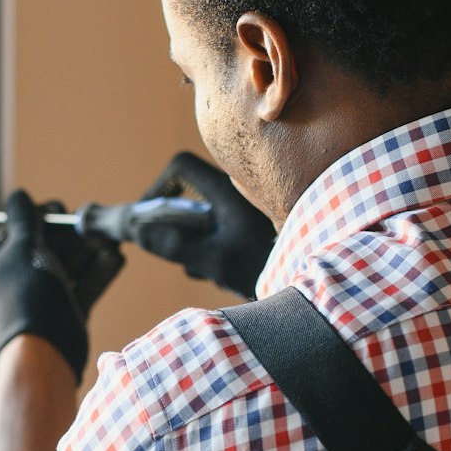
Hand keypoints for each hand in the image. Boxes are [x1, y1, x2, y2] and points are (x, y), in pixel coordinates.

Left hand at [0, 190, 118, 377]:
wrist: (45, 350)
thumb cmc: (28, 292)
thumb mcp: (23, 246)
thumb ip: (23, 217)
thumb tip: (18, 195)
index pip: (19, 225)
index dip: (43, 217)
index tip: (61, 216)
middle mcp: (15, 275)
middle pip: (48, 244)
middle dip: (72, 237)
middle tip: (90, 230)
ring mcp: (40, 294)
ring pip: (69, 264)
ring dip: (90, 252)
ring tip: (112, 240)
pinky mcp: (64, 311)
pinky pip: (82, 285)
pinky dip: (98, 273)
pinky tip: (117, 258)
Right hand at [133, 151, 277, 298]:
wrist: (312, 284)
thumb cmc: (268, 267)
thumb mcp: (214, 259)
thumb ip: (173, 245)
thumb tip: (138, 230)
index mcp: (227, 188)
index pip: (181, 166)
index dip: (158, 188)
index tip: (148, 219)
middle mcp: (238, 193)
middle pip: (188, 198)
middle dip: (177, 230)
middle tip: (181, 255)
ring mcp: (247, 211)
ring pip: (204, 220)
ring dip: (197, 246)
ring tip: (212, 270)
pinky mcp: (255, 229)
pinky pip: (222, 232)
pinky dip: (216, 252)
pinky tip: (230, 274)